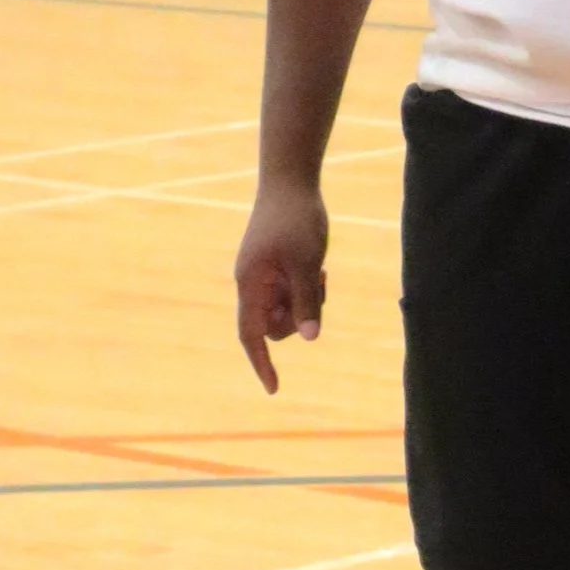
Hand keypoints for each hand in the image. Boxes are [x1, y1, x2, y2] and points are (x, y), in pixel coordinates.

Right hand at [235, 175, 328, 390]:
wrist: (290, 180)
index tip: (274, 389)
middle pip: (274, 325)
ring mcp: (263, 275)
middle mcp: (252, 283)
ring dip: (307, 301)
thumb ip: (307, 301)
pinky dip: (308, 288)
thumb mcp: (308, 264)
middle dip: (299, 318)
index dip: (261, 362)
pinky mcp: (275, 266)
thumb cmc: (297, 219)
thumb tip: (310, 338)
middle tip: (318, 286)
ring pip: (288, 309)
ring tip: (319, 272)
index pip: (250, 334)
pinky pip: (293, 292)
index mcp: (250, 284)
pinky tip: (319, 267)